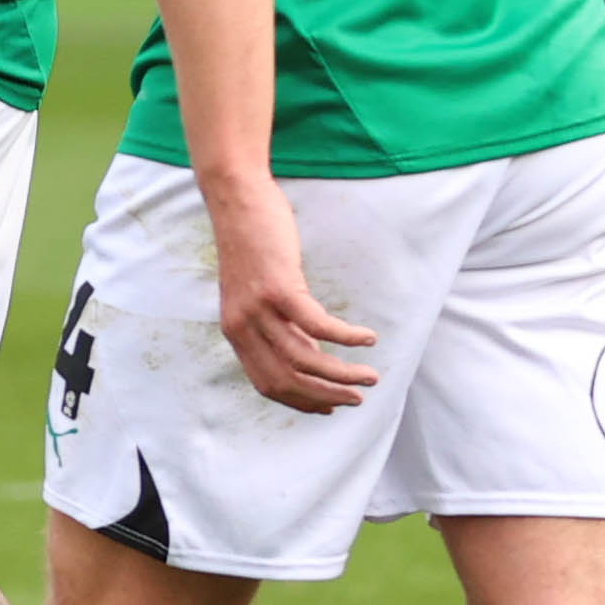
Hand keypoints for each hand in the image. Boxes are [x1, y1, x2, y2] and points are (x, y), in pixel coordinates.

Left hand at [207, 178, 382, 413]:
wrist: (235, 197)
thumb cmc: (251, 241)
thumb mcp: (255, 291)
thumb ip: (273, 323)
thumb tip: (308, 351)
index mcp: (235, 332)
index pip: (267, 383)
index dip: (301, 401)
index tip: (329, 407)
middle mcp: (242, 327)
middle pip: (287, 380)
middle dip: (326, 396)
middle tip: (356, 399)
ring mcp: (259, 309)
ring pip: (305, 359)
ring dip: (342, 374)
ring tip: (370, 376)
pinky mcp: (279, 288)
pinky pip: (318, 326)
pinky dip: (346, 338)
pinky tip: (367, 338)